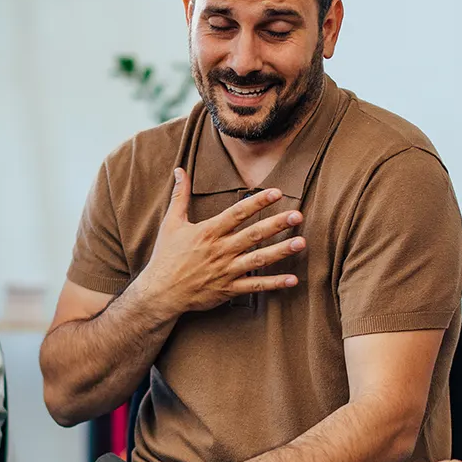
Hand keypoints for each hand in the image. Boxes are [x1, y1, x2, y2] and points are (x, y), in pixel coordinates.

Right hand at [131, 170, 305, 316]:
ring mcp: (226, 271)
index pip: (237, 213)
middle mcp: (220, 250)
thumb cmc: (166, 256)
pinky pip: (254, 286)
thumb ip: (180, 195)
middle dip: (276, 224)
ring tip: (301, 243)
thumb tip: (179, 169)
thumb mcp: (170, 222)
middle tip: (297, 215)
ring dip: (280, 251)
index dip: (257, 202)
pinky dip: (274, 283)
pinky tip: (292, 279)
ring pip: (258, 260)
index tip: (277, 192)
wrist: (160, 292)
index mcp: (208, 232)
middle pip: (253, 235)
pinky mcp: (228, 289)